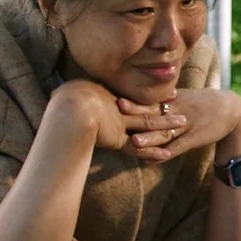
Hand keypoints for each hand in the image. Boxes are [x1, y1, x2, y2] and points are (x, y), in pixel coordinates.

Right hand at [51, 79, 185, 153]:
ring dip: (167, 124)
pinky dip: (152, 152)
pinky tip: (167, 155)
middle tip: (176, 96)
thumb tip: (58, 91)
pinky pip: (140, 147)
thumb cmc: (63, 101)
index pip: (128, 94)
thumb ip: (67, 95)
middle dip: (161, 102)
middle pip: (143, 104)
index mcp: (104, 94)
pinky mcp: (119, 139)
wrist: (68, 110)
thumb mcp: (65, 94)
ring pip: (149, 123)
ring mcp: (120, 122)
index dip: (142, 91)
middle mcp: (117, 107)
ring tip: (183, 122)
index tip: (152, 85)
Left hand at [128, 87, 240, 163]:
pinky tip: (150, 161)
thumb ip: (165, 98)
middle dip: (137, 112)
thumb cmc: (204, 103)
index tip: (117, 96)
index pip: (151, 99)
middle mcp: (178, 110)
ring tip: (134, 142)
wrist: (232, 111)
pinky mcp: (194, 139)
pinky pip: (177, 148)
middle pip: (155, 112)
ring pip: (165, 132)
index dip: (135, 98)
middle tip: (118, 108)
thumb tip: (144, 96)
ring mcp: (186, 125)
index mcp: (175, 99)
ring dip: (150, 138)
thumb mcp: (186, 96)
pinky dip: (164, 155)